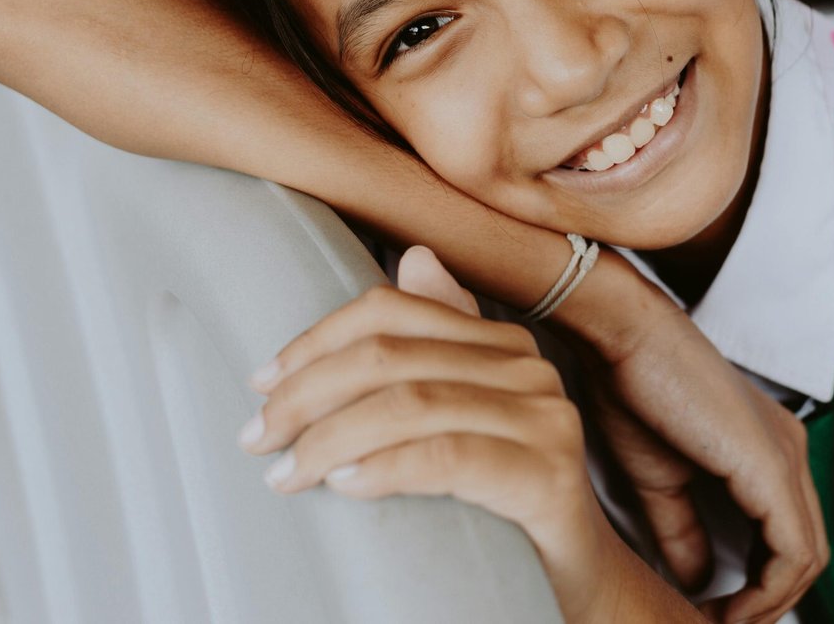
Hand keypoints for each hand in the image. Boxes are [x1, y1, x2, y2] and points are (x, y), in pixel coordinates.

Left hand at [236, 247, 691, 621]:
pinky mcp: (548, 476)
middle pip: (391, 356)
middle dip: (307, 394)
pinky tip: (343, 484)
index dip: (316, 341)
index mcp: (498, 342)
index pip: (390, 311)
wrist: (576, 574)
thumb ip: (436, 345)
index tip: (261, 384)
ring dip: (329, 438)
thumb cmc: (501, 497)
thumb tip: (416, 259)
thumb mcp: (461, 415)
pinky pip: (447, 457)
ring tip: (286, 472)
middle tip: (257, 437)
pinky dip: (384, 467)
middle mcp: (527, 366)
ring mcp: (544, 419)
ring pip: (412, 404)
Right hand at [562, 264, 828, 623]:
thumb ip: (683, 530)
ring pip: (806, 558)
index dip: (759, 588)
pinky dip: (767, 591)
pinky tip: (730, 607)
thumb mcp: (659, 478)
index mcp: (768, 450)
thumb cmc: (635, 387)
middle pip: (806, 553)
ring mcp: (786, 457)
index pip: (787, 536)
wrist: (624, 336)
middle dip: (768, 603)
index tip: (715, 613)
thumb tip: (697, 579)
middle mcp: (790, 451)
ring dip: (768, 604)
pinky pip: (792, 551)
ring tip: (723, 623)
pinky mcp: (771, 467)